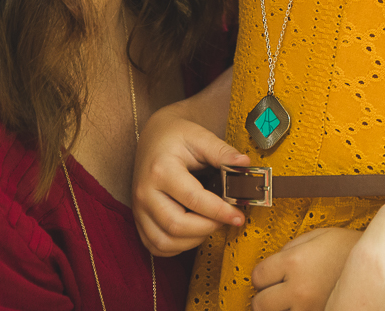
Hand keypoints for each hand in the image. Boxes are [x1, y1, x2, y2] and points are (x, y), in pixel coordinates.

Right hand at [132, 102, 248, 255]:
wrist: (154, 136)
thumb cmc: (177, 136)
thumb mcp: (200, 136)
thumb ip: (222, 152)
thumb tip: (245, 164)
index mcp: (161, 169)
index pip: (193, 199)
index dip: (219, 211)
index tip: (239, 216)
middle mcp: (145, 192)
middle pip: (176, 226)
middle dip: (208, 228)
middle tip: (227, 219)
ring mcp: (139, 208)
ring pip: (164, 242)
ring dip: (193, 240)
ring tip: (211, 224)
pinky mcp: (138, 219)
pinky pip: (155, 246)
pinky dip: (177, 247)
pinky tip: (193, 233)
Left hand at [252, 226, 360, 310]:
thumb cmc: (353, 248)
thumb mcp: (320, 234)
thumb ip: (293, 246)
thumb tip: (276, 259)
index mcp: (295, 261)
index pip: (257, 276)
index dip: (262, 275)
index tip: (268, 275)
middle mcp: (299, 288)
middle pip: (260, 303)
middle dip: (265, 296)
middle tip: (276, 291)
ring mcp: (309, 308)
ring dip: (280, 308)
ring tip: (293, 299)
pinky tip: (306, 304)